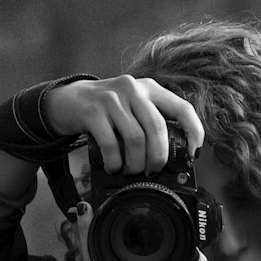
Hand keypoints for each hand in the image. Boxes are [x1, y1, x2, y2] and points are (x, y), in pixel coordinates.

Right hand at [44, 75, 203, 174]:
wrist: (67, 101)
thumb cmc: (107, 112)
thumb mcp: (132, 109)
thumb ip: (150, 122)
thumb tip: (170, 158)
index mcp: (150, 89)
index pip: (182, 107)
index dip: (193, 132)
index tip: (193, 153)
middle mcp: (133, 89)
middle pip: (157, 128)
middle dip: (158, 157)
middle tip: (152, 171)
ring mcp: (112, 99)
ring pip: (135, 139)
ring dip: (135, 164)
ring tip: (130, 171)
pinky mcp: (92, 111)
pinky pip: (111, 145)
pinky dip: (115, 162)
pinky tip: (113, 167)